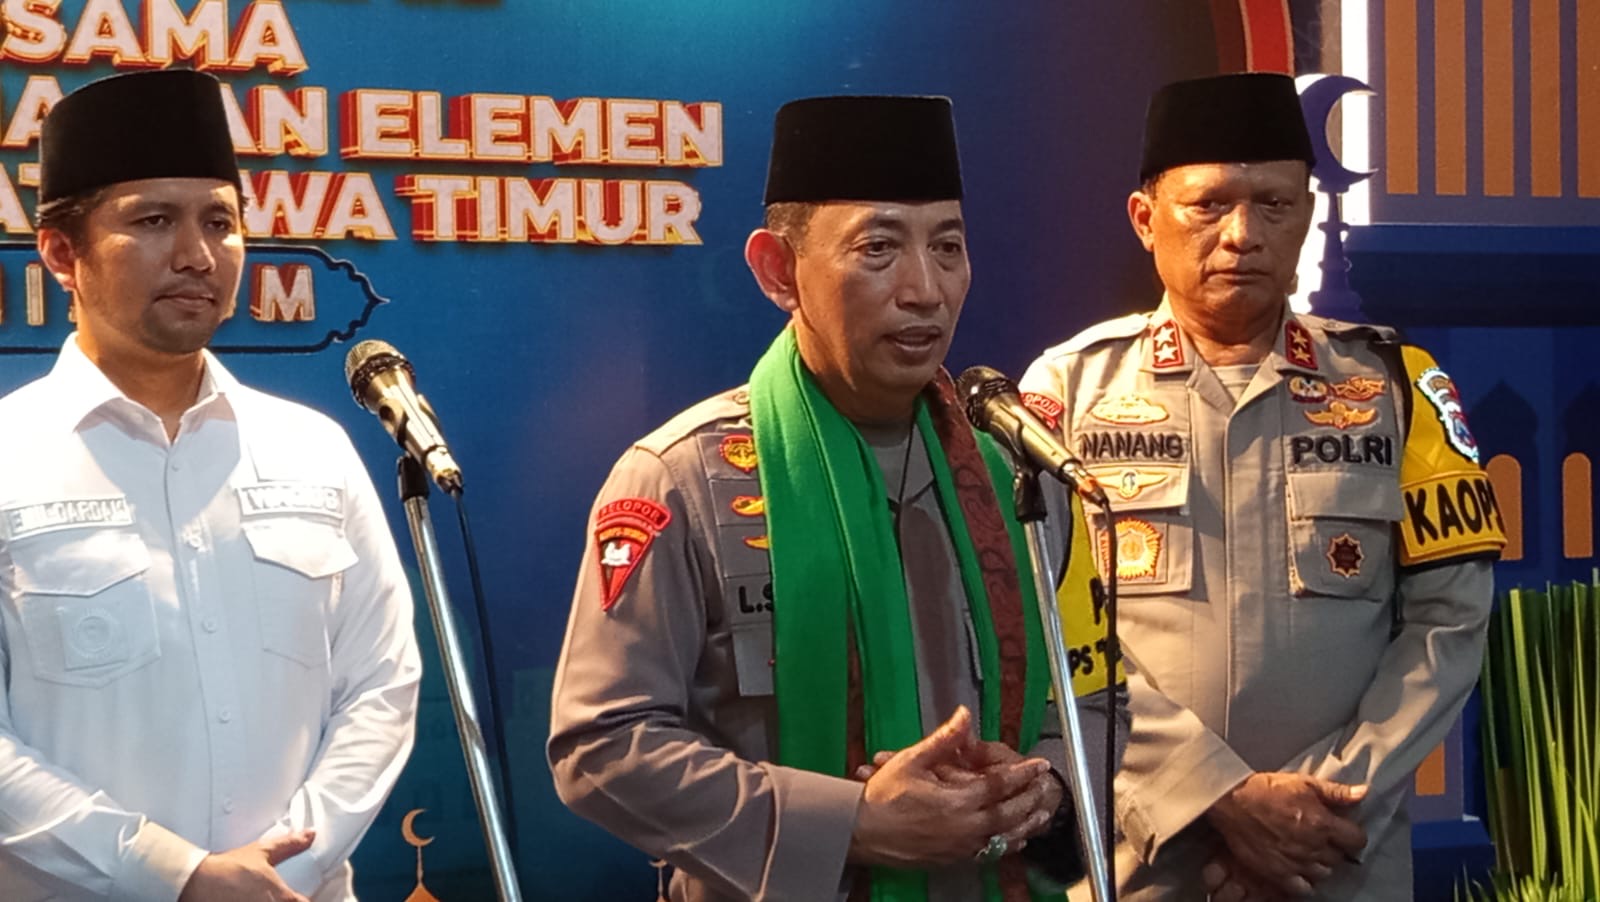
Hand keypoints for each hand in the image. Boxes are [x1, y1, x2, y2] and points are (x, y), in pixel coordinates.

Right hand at [178, 830, 315, 901]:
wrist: (196, 881)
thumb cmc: (227, 869)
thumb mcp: (262, 852)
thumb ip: (290, 845)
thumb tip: (310, 835)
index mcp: (282, 898)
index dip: (302, 900)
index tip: (297, 897)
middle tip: (274, 896)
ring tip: (258, 897)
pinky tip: (244, 901)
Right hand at [848, 706, 1050, 869]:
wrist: (860, 832)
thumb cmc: (881, 797)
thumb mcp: (912, 760)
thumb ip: (944, 739)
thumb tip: (964, 716)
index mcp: (957, 801)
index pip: (1000, 785)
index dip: (1022, 773)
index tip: (1038, 765)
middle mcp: (964, 827)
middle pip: (1009, 814)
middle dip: (1029, 800)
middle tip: (1043, 788)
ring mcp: (959, 847)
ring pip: (1003, 838)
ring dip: (1024, 826)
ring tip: (1039, 816)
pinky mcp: (952, 859)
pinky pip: (987, 853)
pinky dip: (1005, 845)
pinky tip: (1012, 840)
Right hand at [1205, 772, 1365, 895]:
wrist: (1232, 801)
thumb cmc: (1266, 789)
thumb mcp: (1303, 783)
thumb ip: (1335, 792)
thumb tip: (1363, 793)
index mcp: (1322, 823)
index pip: (1357, 840)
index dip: (1353, 835)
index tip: (1344, 831)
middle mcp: (1312, 846)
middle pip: (1339, 858)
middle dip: (1334, 849)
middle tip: (1322, 839)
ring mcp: (1295, 862)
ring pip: (1323, 873)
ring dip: (1320, 864)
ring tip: (1309, 852)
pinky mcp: (1278, 872)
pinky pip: (1303, 888)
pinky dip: (1305, 881)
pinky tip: (1299, 869)